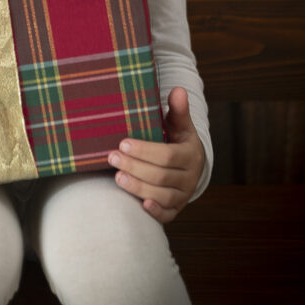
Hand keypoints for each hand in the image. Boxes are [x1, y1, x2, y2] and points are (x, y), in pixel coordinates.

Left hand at [108, 86, 204, 223]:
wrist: (189, 166)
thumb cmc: (178, 140)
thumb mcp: (180, 124)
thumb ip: (177, 109)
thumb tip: (178, 90)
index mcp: (191, 154)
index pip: (167, 155)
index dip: (144, 151)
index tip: (123, 143)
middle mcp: (190, 177)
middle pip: (161, 176)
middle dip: (134, 167)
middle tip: (112, 157)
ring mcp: (184, 195)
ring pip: (162, 196)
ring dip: (138, 187)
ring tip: (117, 177)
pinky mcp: (176, 209)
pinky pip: (168, 215)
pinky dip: (155, 212)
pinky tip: (141, 205)